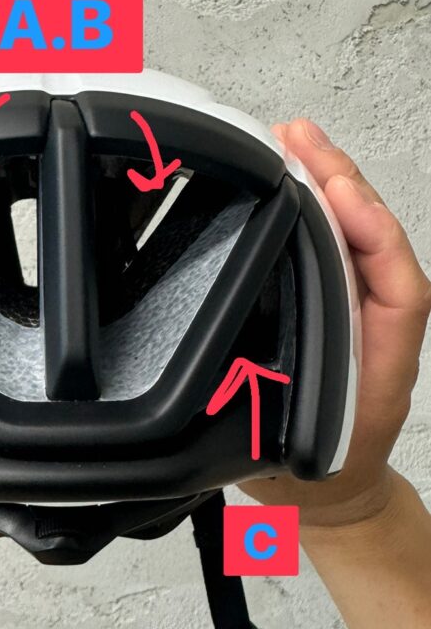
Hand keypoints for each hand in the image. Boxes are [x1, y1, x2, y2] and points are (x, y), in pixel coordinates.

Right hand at [240, 119, 430, 528]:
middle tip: (297, 138)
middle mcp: (369, 321)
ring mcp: (350, 310)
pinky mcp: (328, 305)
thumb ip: (274, 420)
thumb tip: (236, 374)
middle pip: (369, 240)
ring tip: (291, 142)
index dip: (368, 231)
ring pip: (349, 238)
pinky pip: (328, 249)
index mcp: (378, 351)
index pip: (393, 279)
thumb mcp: (297, 449)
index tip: (331, 190)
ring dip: (323, 185)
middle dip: (338, 182)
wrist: (326, 491)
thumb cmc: (320, 468)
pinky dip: (308, 211)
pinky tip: (282, 182)